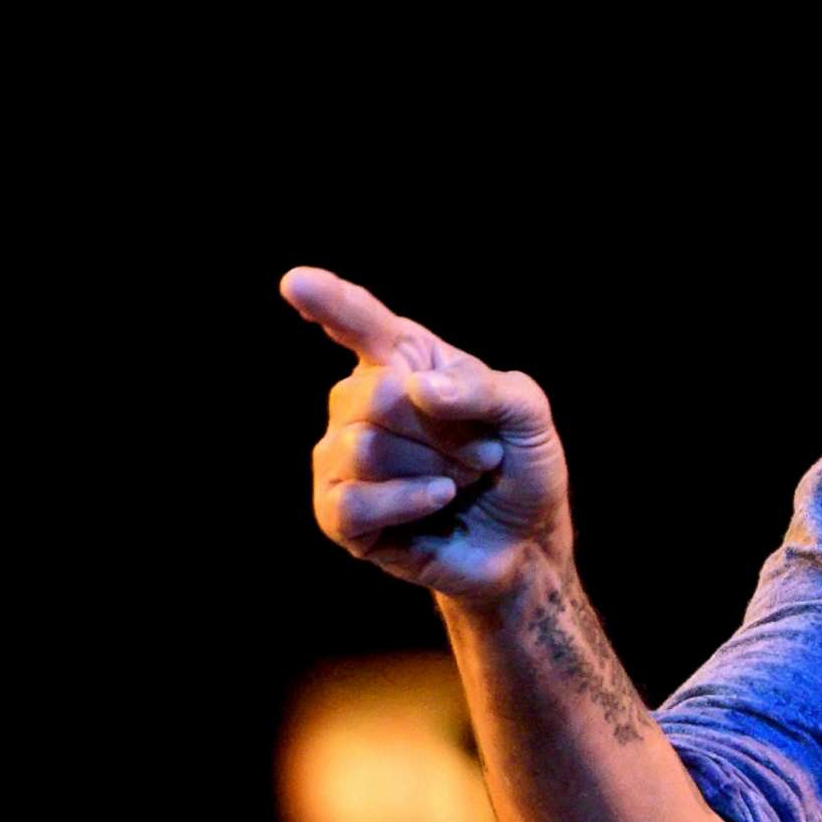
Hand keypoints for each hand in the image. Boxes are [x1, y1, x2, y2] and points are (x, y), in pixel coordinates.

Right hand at [281, 265, 572, 604]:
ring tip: (461, 482)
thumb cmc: (519, 466)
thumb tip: (416, 389)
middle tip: (483, 454)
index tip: (294, 281)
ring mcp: (340, 458)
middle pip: (375, 395)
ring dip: (436, 469)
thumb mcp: (527, 414)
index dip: (328, 301)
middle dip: (445, 431)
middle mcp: (359, 402)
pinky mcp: (337, 515)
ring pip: (365, 449)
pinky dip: (407, 501)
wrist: (525, 540)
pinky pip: (352, 502)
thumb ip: (484, 388)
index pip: (360, 323)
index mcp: (402, 360)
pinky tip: (439, 500)